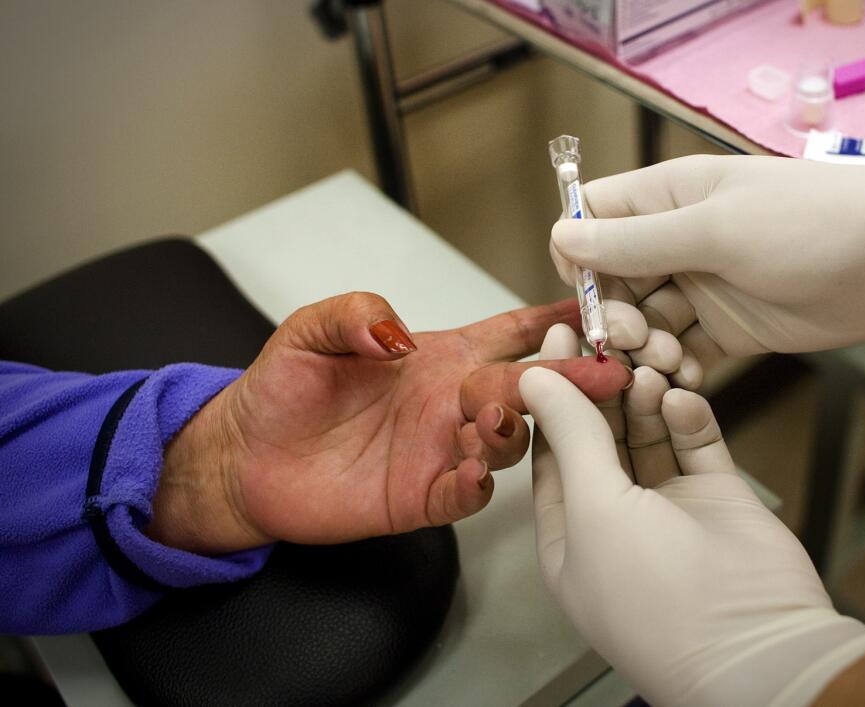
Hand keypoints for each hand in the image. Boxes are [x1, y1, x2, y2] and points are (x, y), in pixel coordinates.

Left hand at [149, 292, 669, 553]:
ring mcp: (441, 451)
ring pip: (507, 443)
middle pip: (528, 389)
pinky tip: (470, 472)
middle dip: (569, 381)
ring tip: (494, 418)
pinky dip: (476, 486)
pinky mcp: (421, 497)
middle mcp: (453, 403)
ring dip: (514, 430)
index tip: (595, 308)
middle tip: (600, 375)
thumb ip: (353, 314)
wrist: (245, 457)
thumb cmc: (283, 389)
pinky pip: (465, 495)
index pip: (511, 333)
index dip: (553, 320)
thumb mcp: (310, 330)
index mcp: (441, 358)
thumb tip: (398, 334)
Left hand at [522, 328, 864, 706]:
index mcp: (570, 536)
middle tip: (605, 333)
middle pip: (600, 437)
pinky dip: (688, 416)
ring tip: (646, 365)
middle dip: (602, 387)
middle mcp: (616, 521)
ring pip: (648, 434)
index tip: (558, 337)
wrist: (755, 642)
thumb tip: (535, 378)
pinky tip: (682, 396)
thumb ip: (572, 435)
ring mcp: (669, 509)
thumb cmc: (655, 596)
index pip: (553, 450)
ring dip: (644, 398)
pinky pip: (696, 443)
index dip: (554, 394)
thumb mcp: (595, 507)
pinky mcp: (717, 497)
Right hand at [551, 150, 864, 356]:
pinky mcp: (733, 327)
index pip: (593, 218)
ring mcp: (706, 286)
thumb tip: (562, 238)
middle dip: (613, 314)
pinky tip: (685, 381)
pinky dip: (678, 368)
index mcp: (669, 198)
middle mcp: (680, 240)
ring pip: (646, 320)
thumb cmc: (812, 224)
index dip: (578, 255)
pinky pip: (685, 350)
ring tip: (668, 361)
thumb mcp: (716, 229)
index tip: (587, 293)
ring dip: (645, 346)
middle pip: (613, 279)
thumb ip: (637, 240)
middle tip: (637, 340)